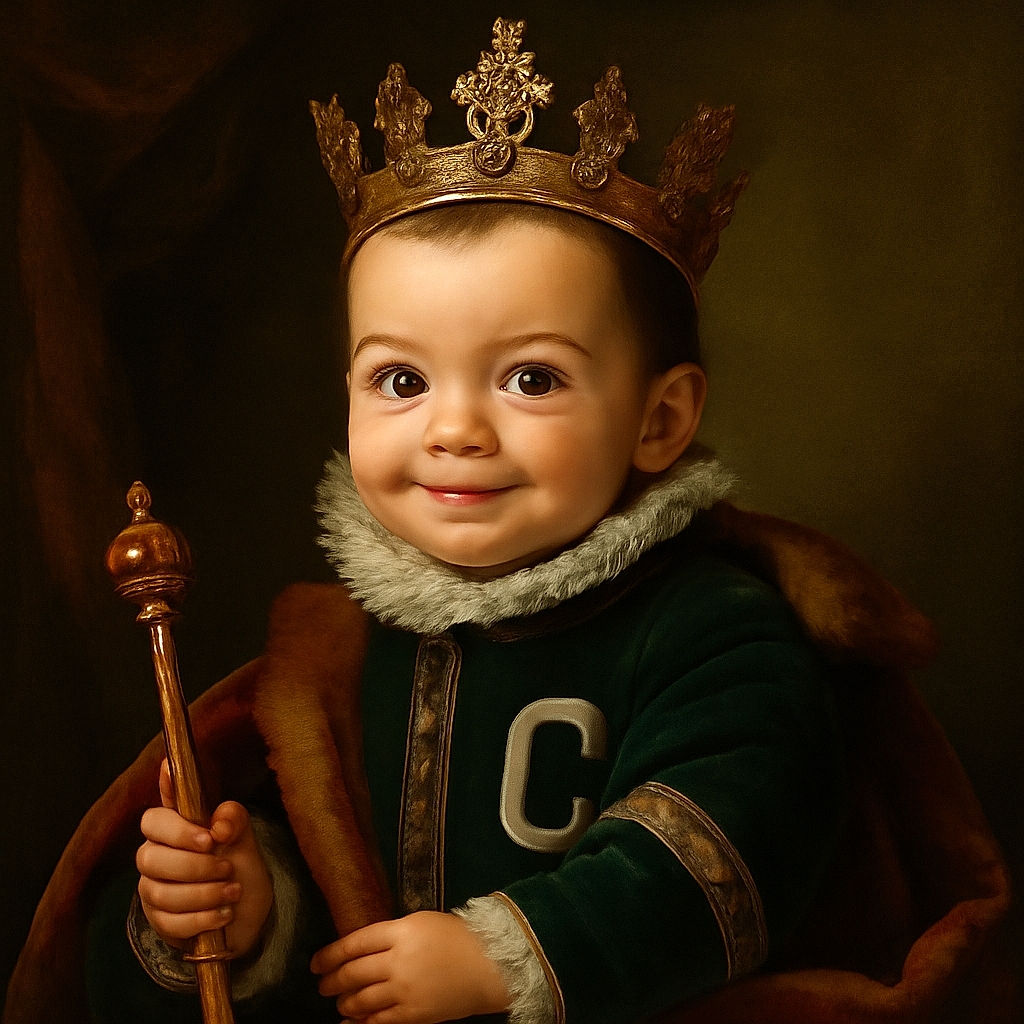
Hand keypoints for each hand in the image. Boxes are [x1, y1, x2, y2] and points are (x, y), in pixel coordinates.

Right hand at [136, 759, 272, 957]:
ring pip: (160, 891)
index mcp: (175, 828)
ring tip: (233, 891)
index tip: (194, 812)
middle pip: (150, 855)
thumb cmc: (238, 867)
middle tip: (227, 866)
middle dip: (193, 864)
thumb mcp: (244, 840)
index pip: (157, 814)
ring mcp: (153, 888)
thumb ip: (234, 821)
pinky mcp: (158, 920)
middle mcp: (156, 855)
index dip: (165, 803)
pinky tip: (224, 913)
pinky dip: (202, 918)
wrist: (244, 912)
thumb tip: (218, 824)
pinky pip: (169, 921)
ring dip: (204, 893)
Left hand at [311, 911, 509, 1023]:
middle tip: (323, 985)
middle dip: (332, 981)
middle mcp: (398, 960)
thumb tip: (361, 949)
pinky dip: (361, 1023)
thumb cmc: (456, 937)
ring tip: (340, 1003)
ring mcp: (405, 989)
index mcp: (400, 931)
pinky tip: (352, 1023)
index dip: (330, 954)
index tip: (316, 962)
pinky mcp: (414, 1014)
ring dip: (345, 1003)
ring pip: (361, 1000)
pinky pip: (379, 1022)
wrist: (489, 964)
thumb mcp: (421, 922)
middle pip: (353, 973)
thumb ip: (391, 934)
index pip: (354, 943)